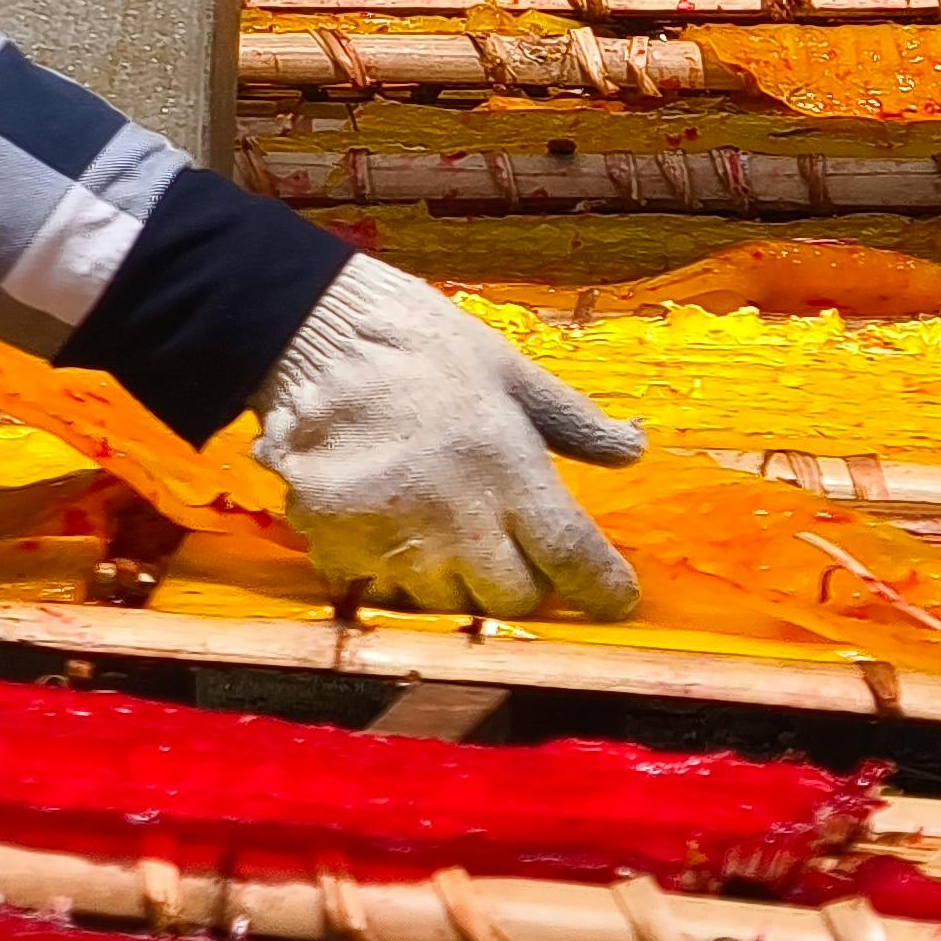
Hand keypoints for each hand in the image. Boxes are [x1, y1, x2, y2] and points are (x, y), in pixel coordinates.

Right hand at [252, 253, 644, 625]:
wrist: (308, 335)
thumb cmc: (419, 346)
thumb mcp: (510, 371)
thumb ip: (574, 422)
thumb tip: (632, 450)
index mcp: (509, 472)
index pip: (573, 558)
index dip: (602, 588)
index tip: (614, 597)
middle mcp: (456, 520)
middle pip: (513, 599)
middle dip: (527, 584)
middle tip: (520, 550)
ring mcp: (393, 541)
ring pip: (450, 604)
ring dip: (464, 583)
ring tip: (453, 534)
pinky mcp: (337, 548)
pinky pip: (386, 593)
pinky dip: (402, 576)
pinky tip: (399, 533)